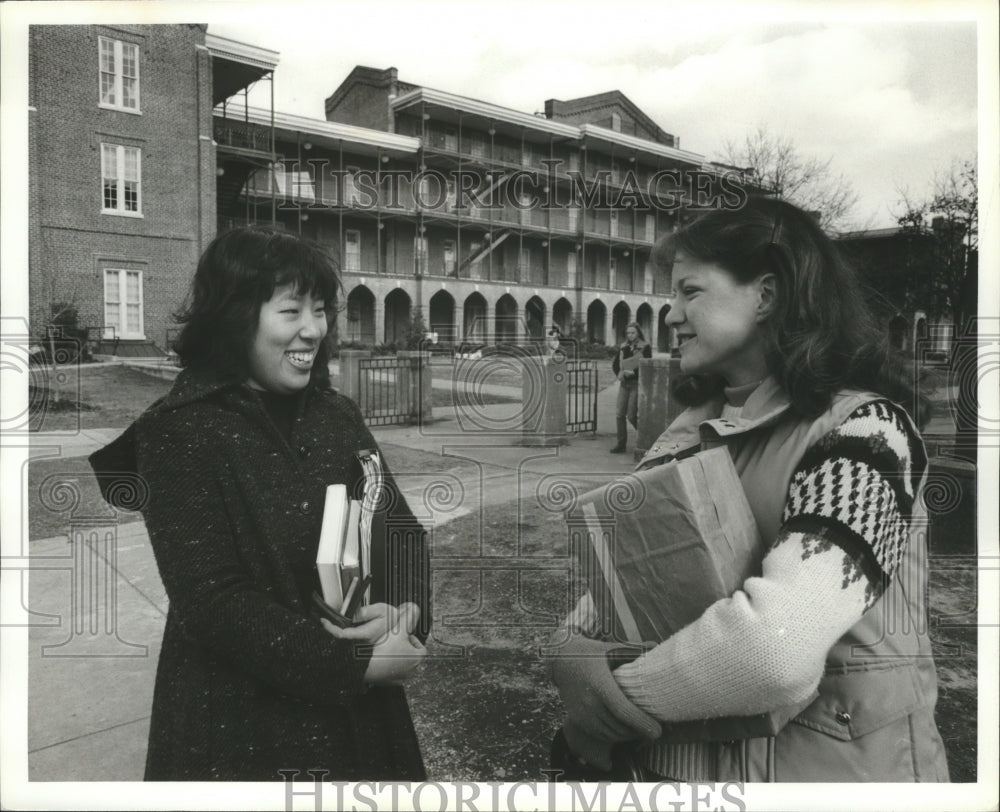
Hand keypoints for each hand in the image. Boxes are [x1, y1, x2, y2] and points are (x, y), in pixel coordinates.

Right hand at [324, 602, 424, 683]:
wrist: (363, 665)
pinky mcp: (384, 681)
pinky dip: (383, 665)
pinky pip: (386, 671)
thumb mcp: (398, 629)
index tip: (403, 634)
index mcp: (416, 658)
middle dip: (402, 647)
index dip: (411, 638)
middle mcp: (409, 671)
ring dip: (392, 656)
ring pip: (398, 663)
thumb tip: (414, 609)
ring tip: (384, 648)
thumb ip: (408, 618)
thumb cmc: (382, 650)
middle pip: (409, 655)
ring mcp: (396, 678)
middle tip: (393, 641)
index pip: (420, 646)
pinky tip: (377, 658)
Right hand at [548, 634, 660, 770]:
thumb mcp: (610, 649)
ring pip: (610, 734)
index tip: (658, 731)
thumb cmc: (590, 652)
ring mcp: (581, 713)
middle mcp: (589, 702)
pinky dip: (615, 736)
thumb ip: (634, 649)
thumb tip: (656, 645)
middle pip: (619, 726)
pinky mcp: (577, 720)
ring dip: (628, 736)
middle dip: (639, 732)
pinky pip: (600, 735)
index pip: (623, 711)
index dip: (642, 724)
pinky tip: (625, 729)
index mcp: (600, 684)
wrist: (559, 659)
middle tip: (655, 730)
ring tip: (642, 730)